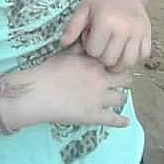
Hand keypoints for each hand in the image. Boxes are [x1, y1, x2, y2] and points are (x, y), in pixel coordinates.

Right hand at [6, 44, 132, 129]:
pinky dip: (121, 121)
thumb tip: (88, 41)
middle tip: (120, 83)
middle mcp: (102, 79)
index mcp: (95, 63)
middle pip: (125, 79)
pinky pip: (114, 119)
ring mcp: (99, 98)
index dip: (117, 64)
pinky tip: (125, 122)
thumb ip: (80, 48)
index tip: (115, 67)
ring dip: (121, 98)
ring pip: (122, 98)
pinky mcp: (94, 115)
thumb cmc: (48, 71)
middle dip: (124, 80)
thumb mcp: (66, 53)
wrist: (37, 92)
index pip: (117, 61)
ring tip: (118, 99)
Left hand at [61, 0, 151, 69]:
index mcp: (106, 21)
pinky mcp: (148, 32)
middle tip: (101, 40)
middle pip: (110, 60)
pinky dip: (134, 57)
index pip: (94, 52)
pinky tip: (125, 49)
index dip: (89, 45)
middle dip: (102, 54)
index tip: (91, 33)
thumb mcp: (84, 8)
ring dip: (118, 61)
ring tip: (112, 50)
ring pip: (128, 62)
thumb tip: (63, 44)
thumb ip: (73, 27)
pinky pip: (143, 55)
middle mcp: (125, 27)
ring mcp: (139, 31)